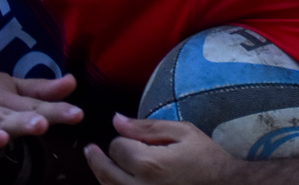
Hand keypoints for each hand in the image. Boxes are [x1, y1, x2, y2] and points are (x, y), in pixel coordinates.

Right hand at [0, 67, 82, 158]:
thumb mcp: (9, 89)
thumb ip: (39, 92)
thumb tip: (73, 83)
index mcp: (5, 98)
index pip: (33, 105)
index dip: (55, 110)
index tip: (76, 114)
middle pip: (6, 116)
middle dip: (22, 121)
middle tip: (41, 125)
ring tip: (2, 139)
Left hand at [85, 116, 237, 184]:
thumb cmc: (207, 159)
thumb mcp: (183, 133)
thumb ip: (147, 127)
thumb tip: (116, 120)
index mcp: (148, 164)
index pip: (117, 148)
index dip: (122, 139)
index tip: (132, 138)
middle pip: (105, 172)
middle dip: (99, 158)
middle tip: (91, 150)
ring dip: (103, 175)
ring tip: (100, 164)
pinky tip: (116, 180)